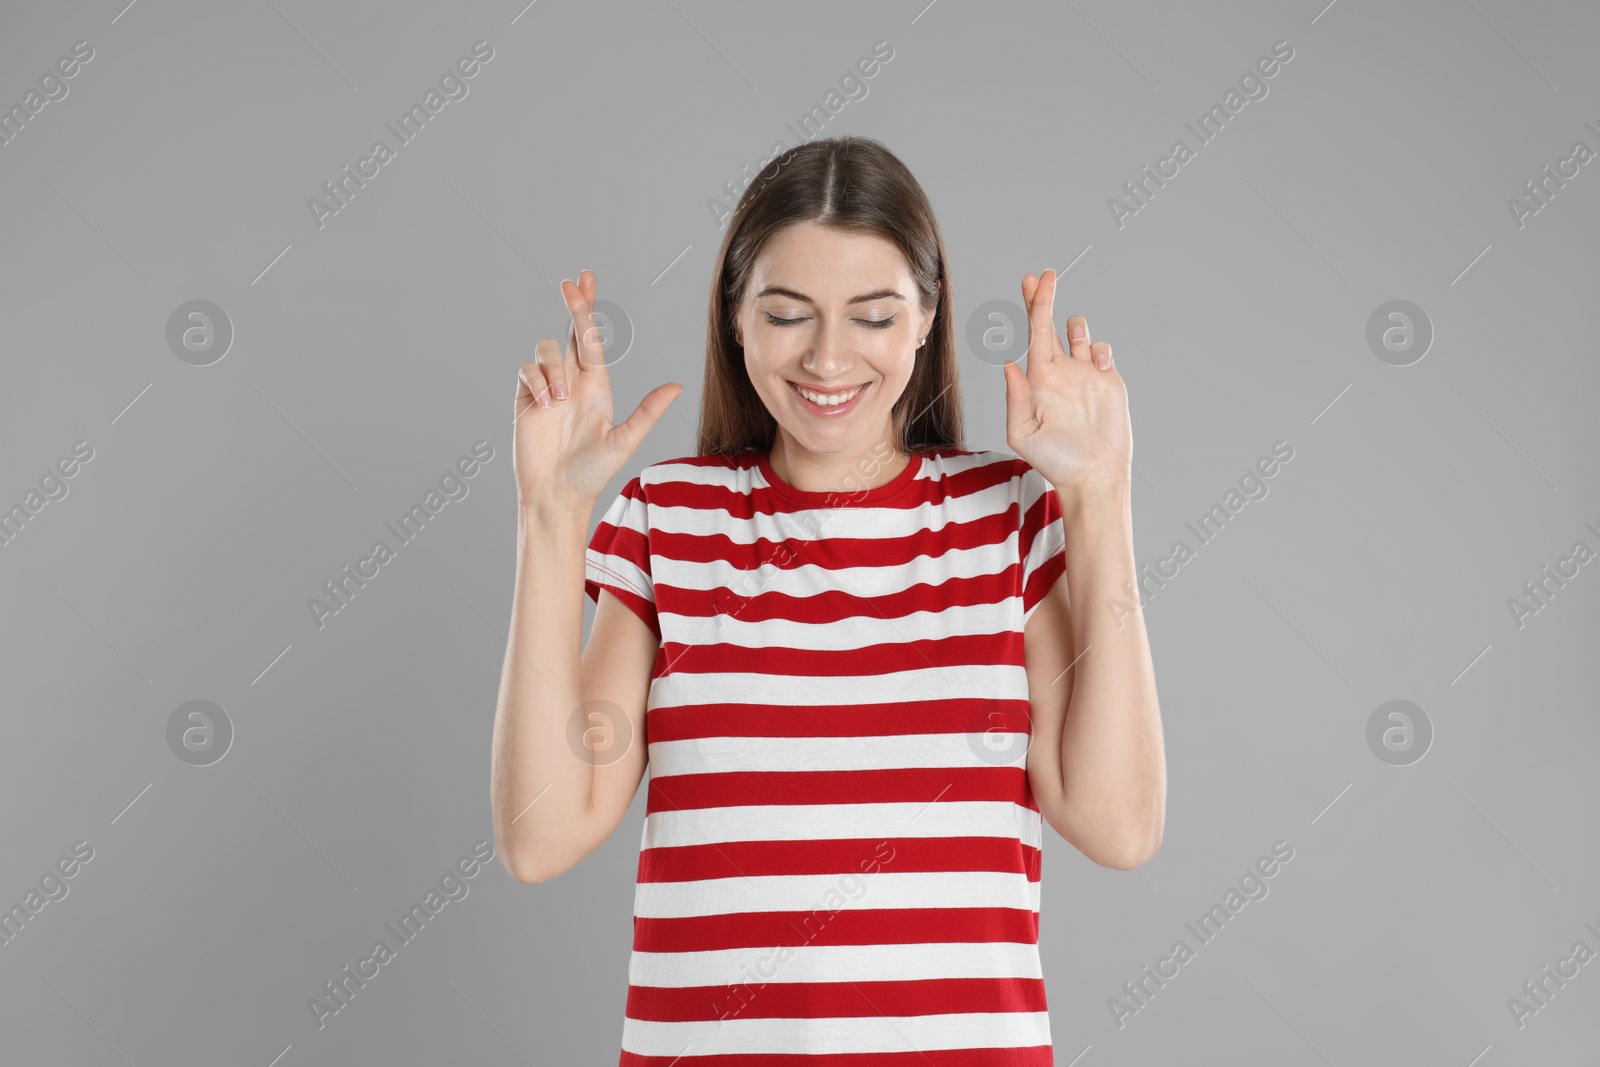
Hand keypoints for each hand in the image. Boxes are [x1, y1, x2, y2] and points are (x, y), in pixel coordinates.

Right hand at [513, 270, 682, 511]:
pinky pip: (526, 371)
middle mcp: (573, 381)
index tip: (585, 280)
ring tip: (561, 399)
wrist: (557, 495)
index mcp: (598, 386)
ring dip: (554, 367)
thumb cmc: (592, 474)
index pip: (592, 339)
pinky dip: (537, 381)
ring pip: (547, 349)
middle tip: (570, 282)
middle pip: (570, 331)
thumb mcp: (624, 441)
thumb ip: (648, 412)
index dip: (588, 309)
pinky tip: (546, 405)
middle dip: (573, 305)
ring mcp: (548, 388)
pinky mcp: (526, 400)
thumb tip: (677, 386)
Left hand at [1001, 268, 1131, 496]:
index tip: (1032, 281)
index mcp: (1037, 379)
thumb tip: (1009, 363)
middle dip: (1045, 299)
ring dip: (1077, 327)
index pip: (1032, 335)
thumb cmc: (1055, 461)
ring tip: (1077, 342)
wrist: (1094, 476)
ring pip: (1080, 332)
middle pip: (1050, 324)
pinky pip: (1104, 351)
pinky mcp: (1108, 380)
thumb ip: (1015, 398)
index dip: (1032, 306)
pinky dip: (1101, 351)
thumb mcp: (1024, 433)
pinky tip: (1100, 367)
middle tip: (1043, 275)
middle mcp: (1059, 371)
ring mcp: (1085, 374)